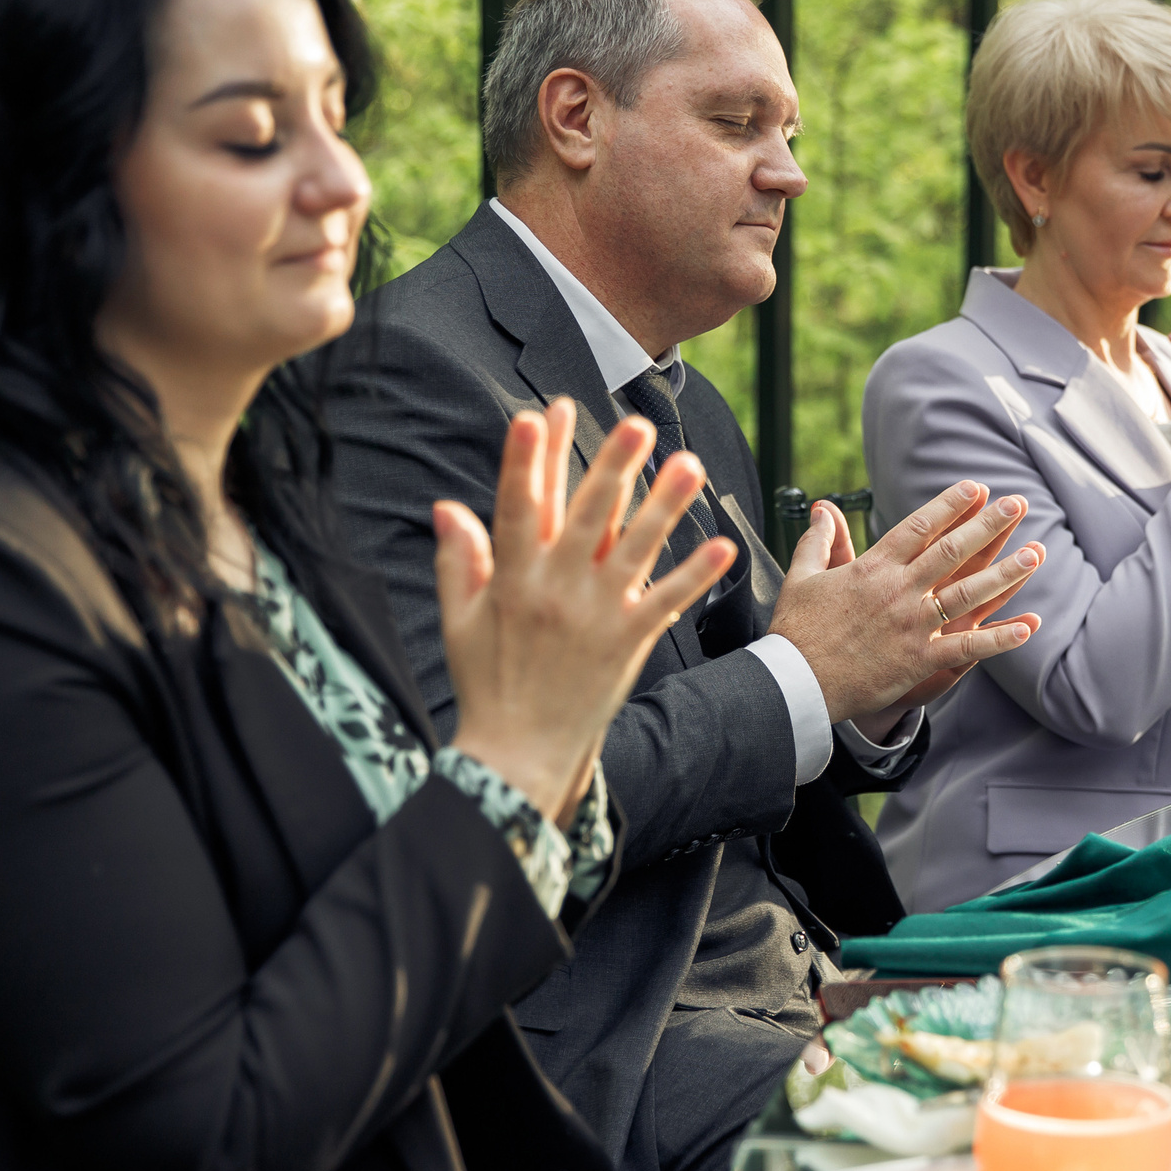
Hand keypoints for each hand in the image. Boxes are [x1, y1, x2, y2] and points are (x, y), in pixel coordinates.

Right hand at [439, 404, 737, 822]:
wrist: (517, 755)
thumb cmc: (485, 684)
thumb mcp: (457, 621)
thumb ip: (456, 560)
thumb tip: (446, 506)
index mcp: (510, 580)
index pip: (518, 507)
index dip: (526, 460)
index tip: (538, 414)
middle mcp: (554, 591)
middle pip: (585, 516)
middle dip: (609, 466)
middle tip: (635, 423)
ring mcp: (595, 617)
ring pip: (633, 549)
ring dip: (664, 505)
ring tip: (690, 464)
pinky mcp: (627, 643)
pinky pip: (666, 602)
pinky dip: (694, 575)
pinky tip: (724, 546)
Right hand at [767, 480, 1044, 727]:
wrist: (795, 684)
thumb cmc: (796, 630)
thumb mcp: (802, 577)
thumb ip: (818, 540)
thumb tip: (823, 509)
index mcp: (872, 568)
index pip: (919, 528)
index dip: (950, 505)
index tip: (977, 488)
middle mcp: (898, 591)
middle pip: (952, 551)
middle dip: (988, 525)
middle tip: (1018, 503)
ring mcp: (911, 625)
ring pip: (967, 593)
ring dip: (1005, 572)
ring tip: (1036, 554)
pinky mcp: (918, 659)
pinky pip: (966, 647)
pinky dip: (999, 638)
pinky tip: (1028, 627)